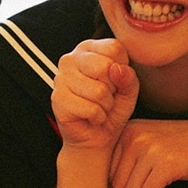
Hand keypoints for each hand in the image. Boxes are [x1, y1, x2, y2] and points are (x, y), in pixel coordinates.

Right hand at [51, 38, 138, 153]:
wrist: (95, 138)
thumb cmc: (111, 110)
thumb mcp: (128, 90)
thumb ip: (129, 77)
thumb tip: (116, 69)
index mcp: (89, 49)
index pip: (114, 48)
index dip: (122, 70)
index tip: (115, 82)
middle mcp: (71, 59)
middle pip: (105, 66)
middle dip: (112, 88)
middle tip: (105, 97)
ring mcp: (61, 78)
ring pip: (99, 91)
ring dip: (105, 106)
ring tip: (98, 107)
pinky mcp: (58, 99)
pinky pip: (90, 108)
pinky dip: (97, 117)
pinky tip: (90, 116)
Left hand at [110, 119, 187, 187]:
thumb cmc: (180, 152)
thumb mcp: (148, 146)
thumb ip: (125, 160)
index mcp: (128, 130)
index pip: (107, 171)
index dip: (122, 186)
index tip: (141, 182)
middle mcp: (136, 135)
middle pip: (116, 185)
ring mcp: (151, 147)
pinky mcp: (166, 162)